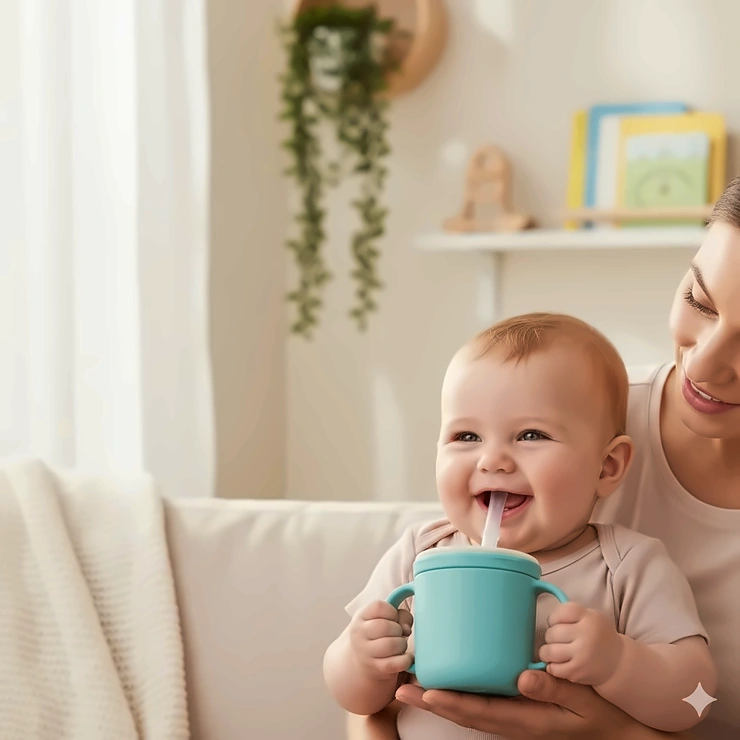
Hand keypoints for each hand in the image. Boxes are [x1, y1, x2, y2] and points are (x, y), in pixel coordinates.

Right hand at [349, 600, 412, 679]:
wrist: (363, 660)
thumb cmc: (378, 634)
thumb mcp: (383, 619)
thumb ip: (400, 615)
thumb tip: (407, 628)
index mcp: (361, 617)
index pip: (379, 607)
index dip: (392, 611)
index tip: (393, 618)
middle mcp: (360, 634)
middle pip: (386, 626)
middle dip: (398, 629)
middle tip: (398, 634)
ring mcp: (366, 653)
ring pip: (391, 644)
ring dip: (401, 644)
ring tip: (399, 645)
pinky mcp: (376, 668)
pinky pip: (395, 663)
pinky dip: (405, 660)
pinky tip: (405, 657)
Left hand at [394, 670, 637, 739]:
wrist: (619, 730)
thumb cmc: (602, 712)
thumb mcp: (584, 701)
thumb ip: (555, 689)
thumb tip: (522, 678)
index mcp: (528, 719)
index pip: (482, 712)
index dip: (452, 702)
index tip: (426, 690)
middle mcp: (515, 721)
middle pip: (466, 714)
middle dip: (433, 701)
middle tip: (402, 688)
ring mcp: (515, 716)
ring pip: (470, 711)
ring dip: (440, 699)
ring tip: (413, 685)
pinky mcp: (518, 708)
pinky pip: (483, 704)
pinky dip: (460, 695)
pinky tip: (449, 681)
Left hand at [540, 601, 623, 685]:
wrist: (618, 662)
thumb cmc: (598, 635)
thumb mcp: (591, 616)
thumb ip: (572, 613)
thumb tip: (547, 614)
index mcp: (589, 617)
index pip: (562, 611)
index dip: (554, 617)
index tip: (556, 623)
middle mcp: (586, 635)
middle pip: (552, 632)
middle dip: (550, 636)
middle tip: (557, 639)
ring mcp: (582, 655)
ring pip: (549, 651)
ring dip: (546, 652)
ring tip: (552, 651)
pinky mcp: (578, 672)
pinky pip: (554, 668)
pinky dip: (551, 666)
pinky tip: (557, 663)